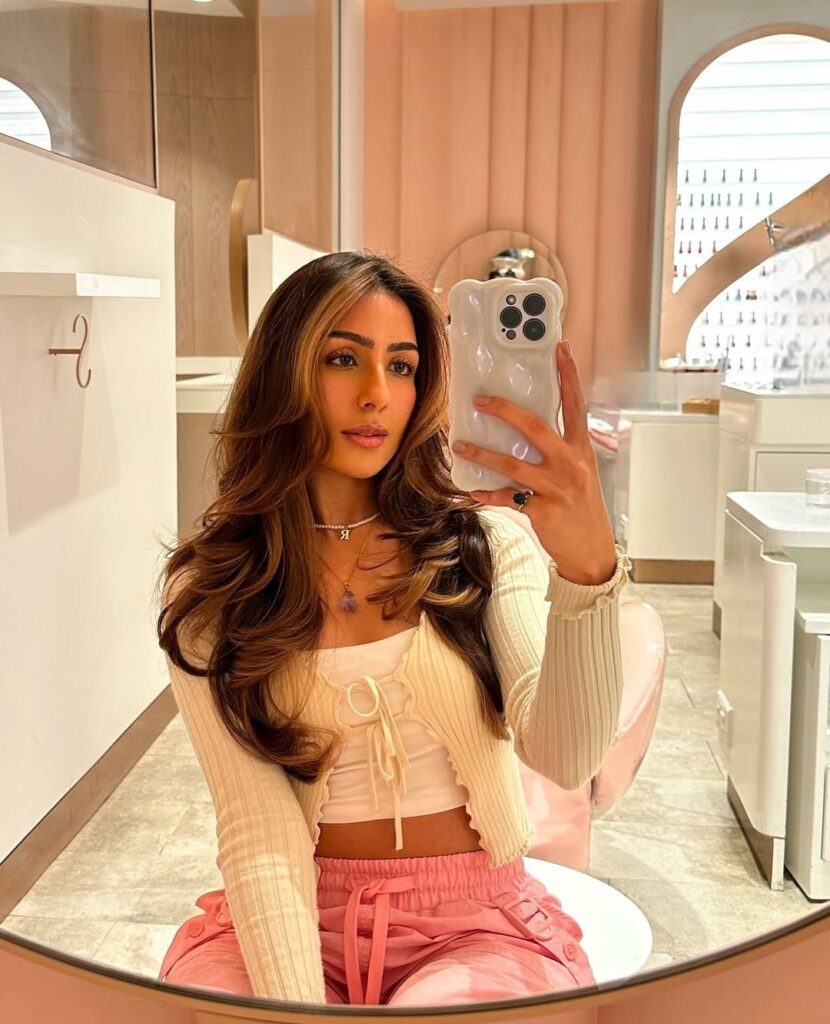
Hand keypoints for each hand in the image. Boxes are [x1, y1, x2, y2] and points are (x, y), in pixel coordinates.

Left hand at [451, 340, 616, 585]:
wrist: (591, 549)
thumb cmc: (581, 507)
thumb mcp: (579, 472)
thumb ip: (558, 450)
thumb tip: (523, 429)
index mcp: (581, 449)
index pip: (575, 404)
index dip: (569, 375)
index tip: (561, 348)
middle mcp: (571, 464)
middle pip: (535, 428)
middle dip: (504, 411)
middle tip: (479, 400)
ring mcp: (557, 487)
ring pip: (512, 464)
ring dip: (481, 454)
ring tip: (459, 446)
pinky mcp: (542, 510)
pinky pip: (507, 497)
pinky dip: (488, 494)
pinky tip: (472, 492)